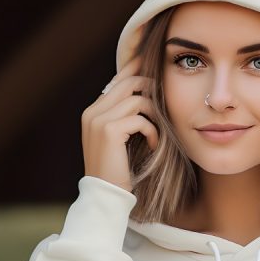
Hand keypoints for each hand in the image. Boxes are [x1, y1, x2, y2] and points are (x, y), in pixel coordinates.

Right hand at [81, 54, 159, 192]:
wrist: (106, 195)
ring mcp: (98, 120)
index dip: (136, 69)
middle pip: (128, 82)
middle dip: (151, 87)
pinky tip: (153, 146)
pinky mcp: (110, 130)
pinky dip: (153, 131)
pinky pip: (141, 119)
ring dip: (155, 115)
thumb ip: (124, 118)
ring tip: (158, 133)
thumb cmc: (117, 171)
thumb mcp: (119, 141)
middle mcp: (92, 112)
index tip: (154, 65)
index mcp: (92, 112)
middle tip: (167, 99)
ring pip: (137, 99)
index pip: (117, 80)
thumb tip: (145, 97)